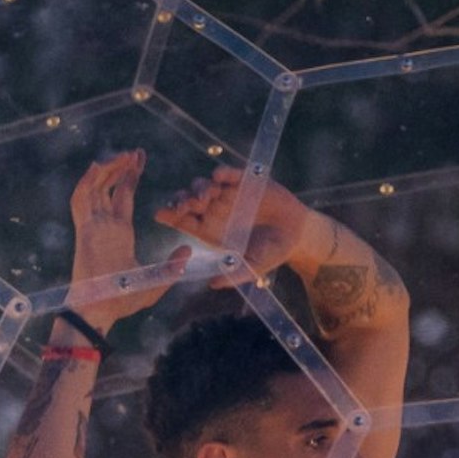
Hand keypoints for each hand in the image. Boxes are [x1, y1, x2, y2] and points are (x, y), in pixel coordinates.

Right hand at [65, 152, 174, 325]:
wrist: (100, 312)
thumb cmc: (122, 300)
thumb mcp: (155, 282)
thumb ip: (171, 267)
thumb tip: (187, 250)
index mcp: (119, 232)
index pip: (123, 195)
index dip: (130, 175)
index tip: (139, 158)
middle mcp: (104, 225)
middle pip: (108, 186)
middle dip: (120, 166)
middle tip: (134, 151)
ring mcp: (93, 227)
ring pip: (94, 188)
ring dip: (106, 170)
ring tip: (122, 155)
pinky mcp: (84, 232)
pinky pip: (81, 202)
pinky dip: (86, 184)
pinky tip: (97, 167)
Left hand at [156, 166, 322, 272]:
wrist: (297, 234)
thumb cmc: (272, 253)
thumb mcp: (254, 267)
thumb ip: (235, 275)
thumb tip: (213, 284)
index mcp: (210, 230)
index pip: (183, 220)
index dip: (170, 215)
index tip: (160, 214)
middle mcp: (215, 210)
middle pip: (189, 200)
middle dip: (184, 200)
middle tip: (188, 205)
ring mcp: (229, 193)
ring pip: (204, 185)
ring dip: (201, 188)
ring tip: (207, 196)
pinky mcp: (246, 180)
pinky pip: (229, 173)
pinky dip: (223, 173)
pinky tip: (219, 176)